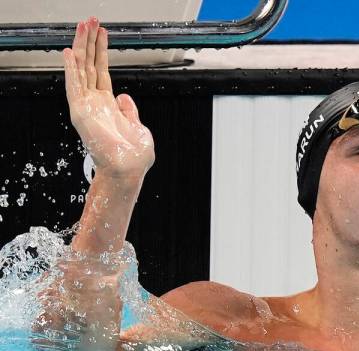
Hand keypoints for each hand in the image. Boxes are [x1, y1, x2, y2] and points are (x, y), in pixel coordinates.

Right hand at [63, 17, 154, 178]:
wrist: (129, 170)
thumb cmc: (134, 156)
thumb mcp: (138, 126)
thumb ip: (129, 110)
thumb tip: (124, 97)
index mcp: (109, 105)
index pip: (101, 72)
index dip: (101, 52)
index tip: (101, 34)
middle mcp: (95, 103)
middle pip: (90, 65)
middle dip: (90, 42)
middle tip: (90, 21)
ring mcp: (87, 106)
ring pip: (81, 70)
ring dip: (82, 48)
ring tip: (83, 27)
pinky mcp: (81, 112)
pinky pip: (74, 86)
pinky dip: (71, 69)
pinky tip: (70, 52)